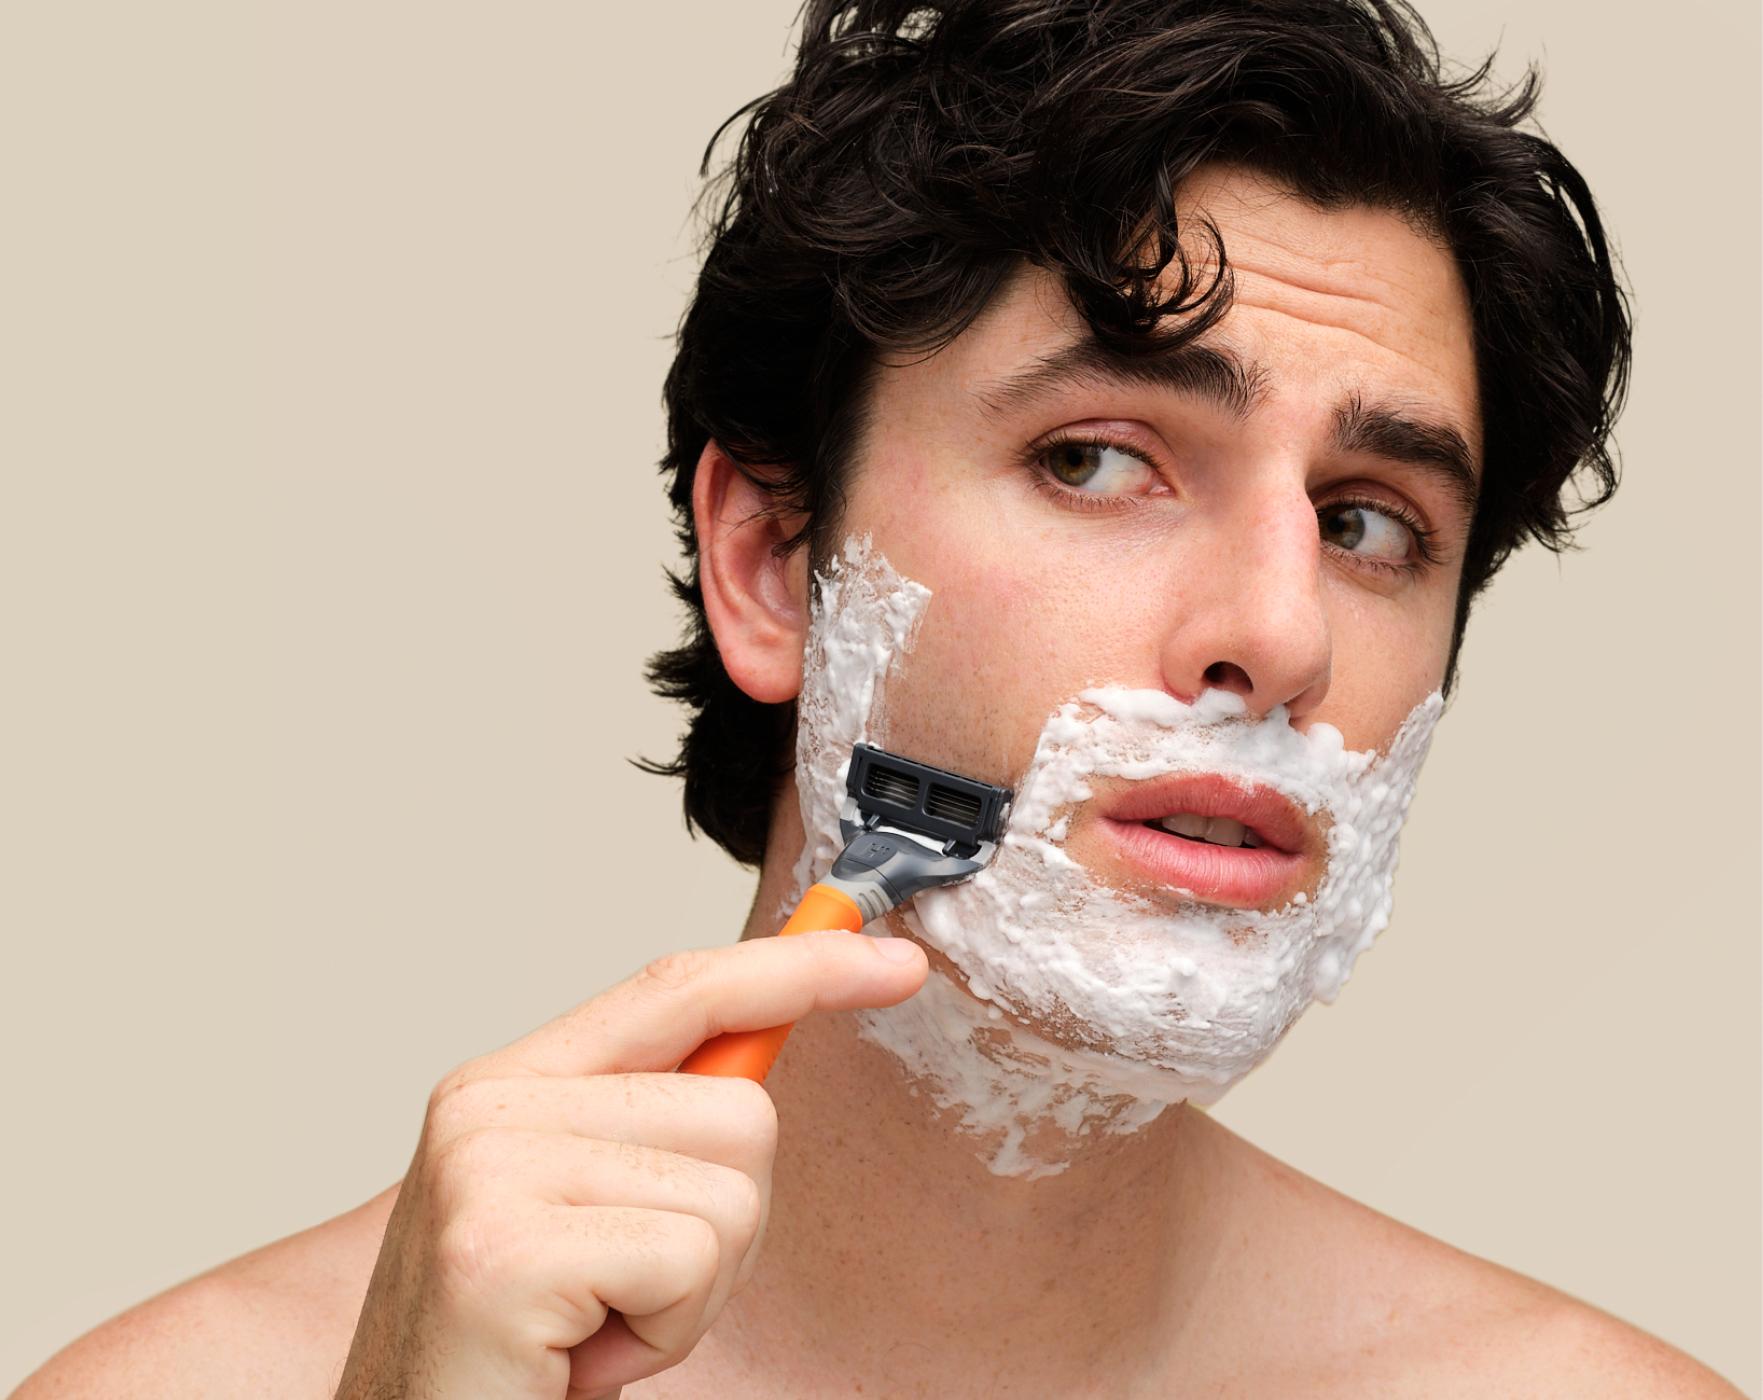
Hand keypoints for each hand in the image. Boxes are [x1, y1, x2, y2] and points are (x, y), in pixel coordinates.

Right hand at [334, 930, 927, 1398]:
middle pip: (741, 1107)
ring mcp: (488, 1171)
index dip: (796, 968)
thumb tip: (768, 1046)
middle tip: (629, 1293)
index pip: (680, 989)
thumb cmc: (513, 1347)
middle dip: (726, 1224)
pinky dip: (668, 1331)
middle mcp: (489, 1106)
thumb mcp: (582, 1210)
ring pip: (732, 1191)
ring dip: (693, 1289)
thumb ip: (654, 1123)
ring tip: (598, 1323)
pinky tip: (582, 1356)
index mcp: (511, 1083)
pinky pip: (691, 1261)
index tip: (891, 963)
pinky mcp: (504, 1250)